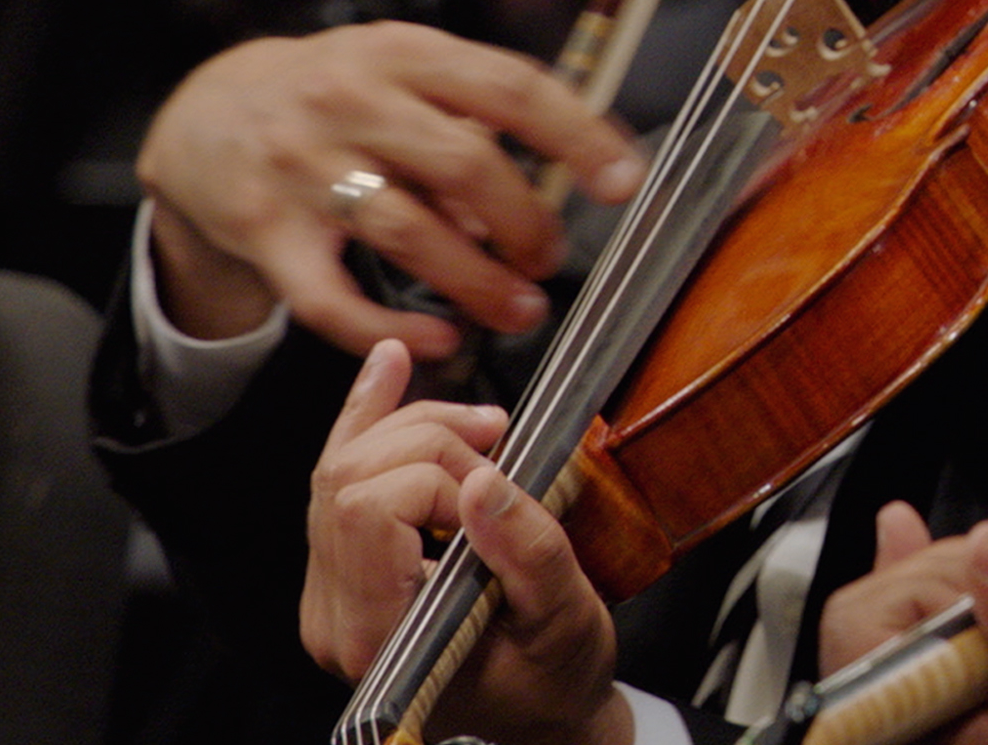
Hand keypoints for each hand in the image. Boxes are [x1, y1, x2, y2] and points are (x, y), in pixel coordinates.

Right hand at [136, 21, 642, 355]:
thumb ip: (474, 125)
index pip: (509, 88)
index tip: (625, 180)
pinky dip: (389, 327)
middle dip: (527, 222)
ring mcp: (302, 166)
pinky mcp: (264, 230)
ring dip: (478, 282)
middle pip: (464, 164)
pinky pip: (332, 297)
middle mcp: (352, 102)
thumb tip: (555, 188)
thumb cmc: (335, 98)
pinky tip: (438, 338)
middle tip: (552, 259)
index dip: (577, 136)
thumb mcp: (404, 78)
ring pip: (409, 232)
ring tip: (520, 309)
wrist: (204, 116)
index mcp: (404, 54)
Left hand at [302, 340, 631, 744]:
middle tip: (504, 449)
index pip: (367, 511)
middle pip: (346, 477)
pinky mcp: (345, 567)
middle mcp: (334, 618)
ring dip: (413, 428)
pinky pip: (340, 474)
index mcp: (377, 637)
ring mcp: (331, 592)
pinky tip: (389, 369)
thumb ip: (526, 555)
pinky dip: (368, 417)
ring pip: (341, 466)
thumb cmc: (554, 678)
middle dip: (431, 442)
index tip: (500, 491)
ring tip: (485, 427)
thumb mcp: (565, 621)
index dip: (437, 477)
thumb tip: (482, 483)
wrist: (542, 708)